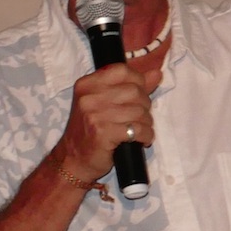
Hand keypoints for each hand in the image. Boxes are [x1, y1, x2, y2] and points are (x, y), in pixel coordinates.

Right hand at [53, 65, 158, 179]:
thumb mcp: (104, 103)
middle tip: (137, 118)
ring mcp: (95, 115)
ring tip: (137, 130)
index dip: (138, 82)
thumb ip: (130, 86)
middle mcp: (89, 97)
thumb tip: (157, 73)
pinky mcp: (103, 133)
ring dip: (146, 123)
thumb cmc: (91, 130)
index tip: (138, 96)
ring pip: (140, 111)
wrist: (73, 159)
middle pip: (135, 91)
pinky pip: (139, 129)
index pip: (123, 70)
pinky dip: (145, 136)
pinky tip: (139, 140)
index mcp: (88, 84)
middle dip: (144, 106)